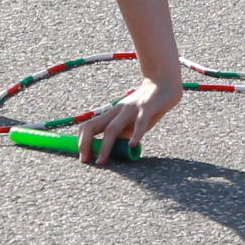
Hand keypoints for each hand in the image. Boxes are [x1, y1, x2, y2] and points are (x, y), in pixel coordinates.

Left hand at [65, 73, 180, 165]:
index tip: (83, 157)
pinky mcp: (147, 107)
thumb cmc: (147, 105)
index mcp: (112, 114)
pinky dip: (135, 134)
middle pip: (93, 126)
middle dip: (85, 143)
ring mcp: (131, 109)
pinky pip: (140, 122)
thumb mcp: (132, 120)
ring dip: (105, 146)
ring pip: (112, 128)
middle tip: (85, 161)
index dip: (82, 141)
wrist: (163, 83)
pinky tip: (132, 145)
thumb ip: (124, 132)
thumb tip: (116, 148)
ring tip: (101, 160)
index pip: (89, 126)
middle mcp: (117, 111)